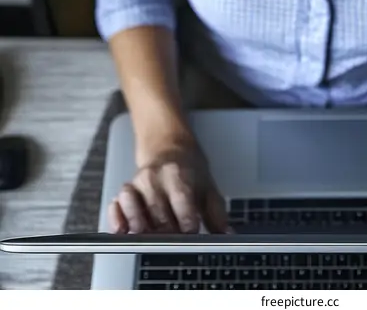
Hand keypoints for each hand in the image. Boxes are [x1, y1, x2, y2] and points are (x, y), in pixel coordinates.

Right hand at [108, 139, 229, 234]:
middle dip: (166, 233)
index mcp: (179, 174)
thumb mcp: (208, 187)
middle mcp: (155, 177)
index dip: (187, 222)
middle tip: (174, 244)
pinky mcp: (125, 191)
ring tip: (150, 238)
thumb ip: (217, 213)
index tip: (192, 234)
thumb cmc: (188, 171)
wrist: (168, 147)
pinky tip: (123, 230)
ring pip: (133, 208)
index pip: (181, 200)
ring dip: (141, 227)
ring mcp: (137, 184)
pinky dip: (116, 219)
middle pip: (157, 212)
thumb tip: (226, 235)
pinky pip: (115, 206)